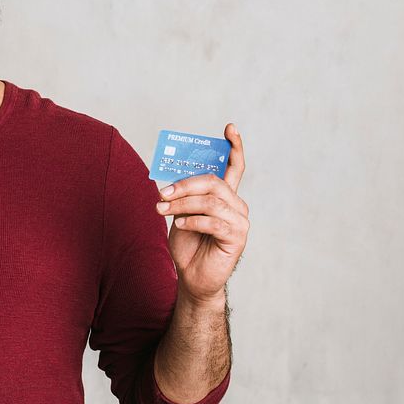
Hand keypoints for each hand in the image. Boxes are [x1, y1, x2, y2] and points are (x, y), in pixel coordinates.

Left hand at [155, 123, 248, 304]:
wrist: (192, 276)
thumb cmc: (188, 243)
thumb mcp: (178, 213)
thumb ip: (179, 196)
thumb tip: (165, 182)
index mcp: (224, 195)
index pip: (234, 166)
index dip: (234, 146)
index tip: (229, 127)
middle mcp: (236, 204)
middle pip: (213, 182)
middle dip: (184, 185)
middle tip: (162, 194)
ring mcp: (240, 220)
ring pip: (211, 201)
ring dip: (182, 204)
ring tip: (162, 211)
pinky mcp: (237, 237)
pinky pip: (214, 220)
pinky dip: (192, 220)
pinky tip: (180, 225)